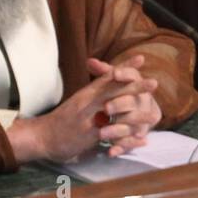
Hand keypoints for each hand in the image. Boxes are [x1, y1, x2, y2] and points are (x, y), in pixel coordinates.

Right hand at [7, 54, 158, 162]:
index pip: (108, 76)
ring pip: (116, 114)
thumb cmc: (62, 118)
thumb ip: (95, 92)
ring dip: (137, 114)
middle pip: (115, 92)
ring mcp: (89, 119)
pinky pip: (111, 135)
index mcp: (87, 93)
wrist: (42, 136)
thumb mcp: (78, 101)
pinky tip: (140, 138)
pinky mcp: (88, 136)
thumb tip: (109, 80)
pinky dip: (127, 137)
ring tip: (154, 114)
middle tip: (154, 82)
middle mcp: (89, 103)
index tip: (141, 59)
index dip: (125, 68)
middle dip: (136, 87)